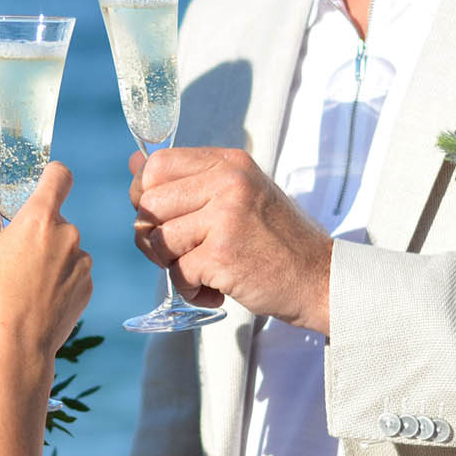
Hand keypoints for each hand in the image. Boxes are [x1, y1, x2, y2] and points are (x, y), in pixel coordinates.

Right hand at [0, 165, 92, 386]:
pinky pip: (73, 272)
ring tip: (23, 283)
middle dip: (37, 229)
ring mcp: (82, 263)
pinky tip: (37, 299)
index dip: (51, 175)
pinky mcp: (87, 288)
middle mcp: (68, 235)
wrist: (14, 349)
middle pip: (55, 219)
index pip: (59, 177)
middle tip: (11, 254)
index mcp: (39, 219)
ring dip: (49, 256)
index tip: (40, 182)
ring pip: (65, 248)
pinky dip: (59, 279)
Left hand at [129, 147, 332, 333]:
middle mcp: (227, 182)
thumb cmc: (275, 242)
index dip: (146, 195)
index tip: (163, 219)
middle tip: (180, 254)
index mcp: (229, 163)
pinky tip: (215, 292)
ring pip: (158, 239)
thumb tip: (133, 163)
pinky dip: (190, 291)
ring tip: (201, 273)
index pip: (157, 164)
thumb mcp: (238, 196)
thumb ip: (189, 181)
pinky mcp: (223, 254)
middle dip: (152, 237)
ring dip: (171, 266)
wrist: (321, 279)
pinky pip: (177, 273)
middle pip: (149, 203)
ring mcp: (226, 216)